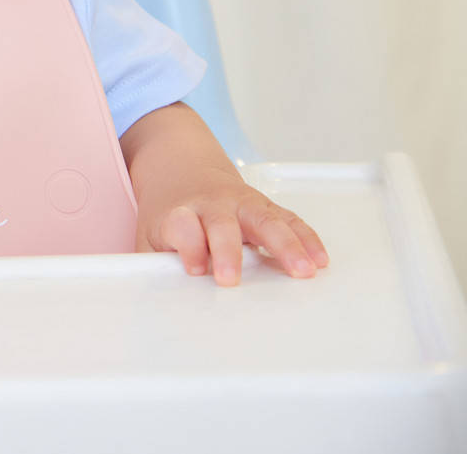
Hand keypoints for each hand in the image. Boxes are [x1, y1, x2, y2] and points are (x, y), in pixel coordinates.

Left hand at [138, 167, 329, 285]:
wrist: (182, 170)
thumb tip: (160, 299)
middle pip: (222, 224)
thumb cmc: (169, 214)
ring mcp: (241, 203)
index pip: (181, 226)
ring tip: (303, 271)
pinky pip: (289, 220)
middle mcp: (211, 205)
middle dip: (228, 251)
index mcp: (179, 214)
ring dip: (285, 245)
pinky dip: (306, 238)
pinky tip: (319, 259)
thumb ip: (153, 265)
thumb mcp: (150, 236)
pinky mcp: (265, 206)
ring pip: (265, 219)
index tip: (195, 269)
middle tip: (231, 280)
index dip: (188, 246)